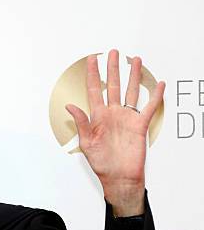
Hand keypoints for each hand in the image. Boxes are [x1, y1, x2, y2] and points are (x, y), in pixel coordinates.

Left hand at [64, 49, 164, 215]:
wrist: (119, 177)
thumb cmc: (102, 163)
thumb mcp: (86, 142)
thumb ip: (81, 122)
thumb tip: (70, 106)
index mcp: (97, 116)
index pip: (95, 90)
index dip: (93, 74)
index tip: (92, 59)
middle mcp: (112, 114)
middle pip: (114, 85)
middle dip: (113, 68)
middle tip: (113, 53)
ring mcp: (126, 118)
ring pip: (131, 91)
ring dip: (134, 76)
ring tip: (135, 61)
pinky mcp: (139, 125)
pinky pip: (149, 107)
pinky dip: (155, 96)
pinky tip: (159, 84)